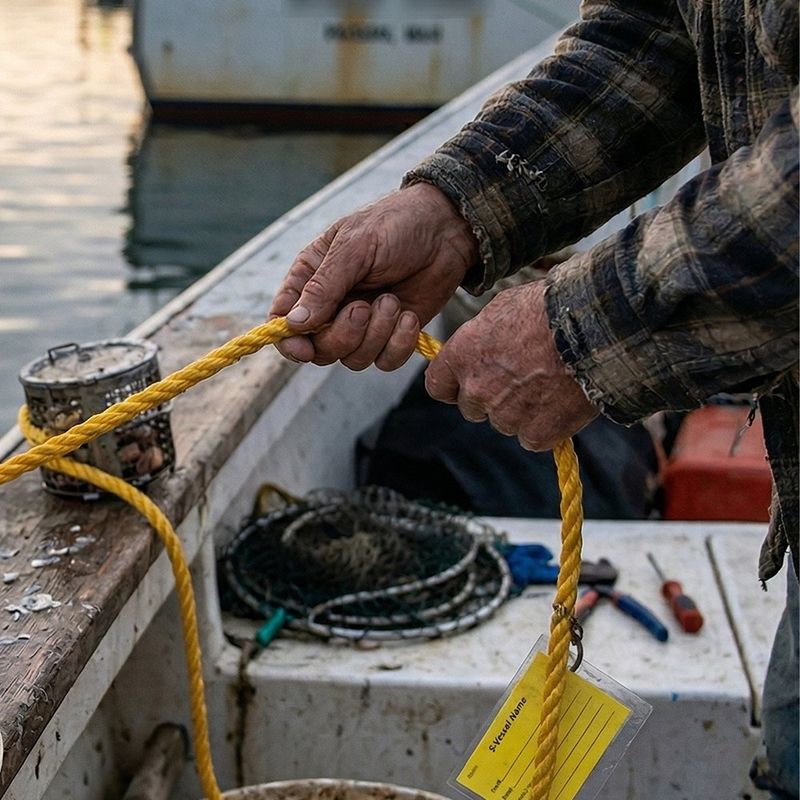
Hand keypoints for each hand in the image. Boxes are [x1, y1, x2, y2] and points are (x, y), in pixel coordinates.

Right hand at [269, 183, 477, 369]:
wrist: (446, 230)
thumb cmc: (394, 226)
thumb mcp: (355, 248)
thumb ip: (323, 287)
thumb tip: (293, 324)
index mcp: (311, 278)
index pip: (283, 320)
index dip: (289, 341)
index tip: (304, 349)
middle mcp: (332, 306)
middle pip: (319, 349)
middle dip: (343, 335)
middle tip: (364, 307)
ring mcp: (362, 324)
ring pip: (353, 359)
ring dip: (375, 335)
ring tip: (393, 302)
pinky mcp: (391, 335)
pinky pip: (385, 361)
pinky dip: (398, 343)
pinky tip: (410, 316)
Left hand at [425, 281, 598, 450]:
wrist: (592, 327)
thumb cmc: (549, 307)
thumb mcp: (502, 308)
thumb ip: (483, 336)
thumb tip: (483, 343)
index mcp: (462, 356)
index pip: (438, 387)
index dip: (453, 386)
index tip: (467, 383)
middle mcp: (478, 389)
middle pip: (473, 408)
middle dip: (492, 398)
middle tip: (521, 378)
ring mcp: (506, 414)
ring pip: (505, 423)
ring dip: (521, 411)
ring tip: (548, 383)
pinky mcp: (537, 433)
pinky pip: (533, 438)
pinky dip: (546, 426)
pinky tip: (561, 402)